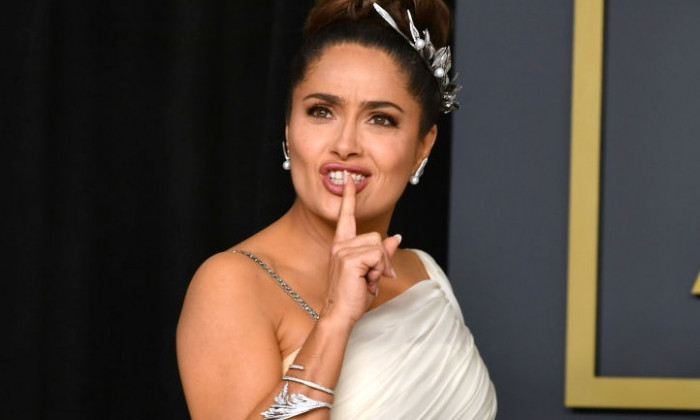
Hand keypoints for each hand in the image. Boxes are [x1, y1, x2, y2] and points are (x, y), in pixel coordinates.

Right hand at [323, 171, 401, 323]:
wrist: (340, 314)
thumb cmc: (352, 296)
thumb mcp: (371, 272)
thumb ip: (382, 254)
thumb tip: (395, 237)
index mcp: (341, 245)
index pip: (346, 216)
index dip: (349, 197)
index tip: (349, 179)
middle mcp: (340, 245)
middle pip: (376, 237)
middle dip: (383, 258)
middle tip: (375, 277)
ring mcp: (343, 251)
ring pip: (378, 246)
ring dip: (381, 266)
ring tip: (369, 280)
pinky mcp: (349, 259)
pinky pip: (377, 256)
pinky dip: (379, 270)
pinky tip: (369, 281)